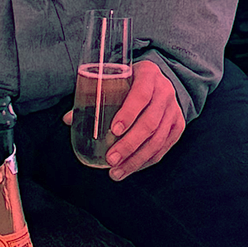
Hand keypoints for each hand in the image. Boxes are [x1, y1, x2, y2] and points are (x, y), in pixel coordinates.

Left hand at [65, 58, 184, 180]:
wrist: (159, 79)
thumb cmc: (129, 81)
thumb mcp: (115, 80)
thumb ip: (93, 97)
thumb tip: (69, 120)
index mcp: (148, 75)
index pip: (140, 95)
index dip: (128, 113)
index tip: (113, 130)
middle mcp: (165, 92)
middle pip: (150, 123)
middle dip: (129, 144)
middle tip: (111, 159)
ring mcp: (174, 109)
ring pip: (158, 139)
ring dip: (137, 159)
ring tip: (117, 171)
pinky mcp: (178, 125)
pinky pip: (164, 147)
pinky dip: (147, 160)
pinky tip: (131, 168)